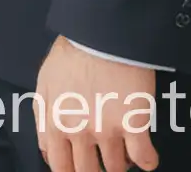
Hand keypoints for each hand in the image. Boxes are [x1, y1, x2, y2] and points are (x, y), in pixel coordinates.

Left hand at [36, 37, 159, 171]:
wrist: (100, 33)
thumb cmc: (71, 53)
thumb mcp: (44, 83)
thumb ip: (43, 117)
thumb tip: (47, 148)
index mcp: (55, 122)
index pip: (59, 165)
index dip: (69, 171)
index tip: (77, 168)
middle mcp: (79, 131)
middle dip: (94, 171)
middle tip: (100, 164)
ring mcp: (107, 129)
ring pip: (116, 168)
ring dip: (120, 164)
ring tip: (123, 152)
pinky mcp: (134, 123)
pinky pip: (144, 159)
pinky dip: (147, 161)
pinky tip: (146, 156)